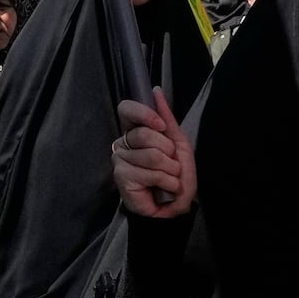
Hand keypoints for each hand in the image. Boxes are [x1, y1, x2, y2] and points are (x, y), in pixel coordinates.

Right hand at [113, 88, 196, 218]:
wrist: (176, 206)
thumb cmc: (176, 175)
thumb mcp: (178, 144)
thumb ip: (167, 118)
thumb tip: (155, 91)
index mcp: (135, 131)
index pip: (126, 109)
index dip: (145, 114)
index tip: (161, 126)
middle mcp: (123, 143)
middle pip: (144, 134)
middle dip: (168, 151)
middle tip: (171, 164)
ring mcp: (120, 160)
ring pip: (151, 155)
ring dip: (171, 170)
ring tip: (170, 178)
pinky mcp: (121, 177)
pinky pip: (151, 172)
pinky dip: (167, 181)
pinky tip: (165, 189)